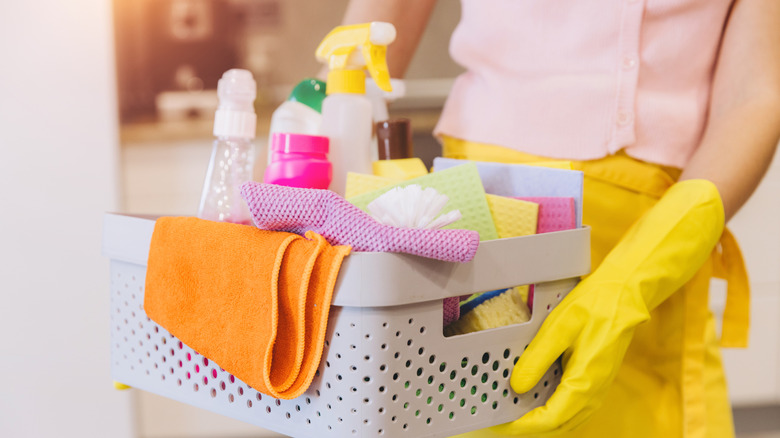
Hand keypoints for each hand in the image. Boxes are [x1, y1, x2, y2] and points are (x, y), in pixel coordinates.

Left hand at [492, 179, 724, 435]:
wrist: (625, 295)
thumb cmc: (595, 306)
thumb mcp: (558, 328)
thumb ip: (536, 360)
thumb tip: (516, 386)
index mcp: (585, 382)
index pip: (549, 420)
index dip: (521, 427)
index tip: (498, 425)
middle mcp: (593, 394)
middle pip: (557, 427)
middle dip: (526, 429)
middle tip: (497, 423)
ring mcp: (596, 390)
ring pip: (565, 422)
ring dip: (539, 424)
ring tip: (510, 417)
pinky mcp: (594, 382)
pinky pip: (571, 410)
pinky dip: (550, 414)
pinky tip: (533, 404)